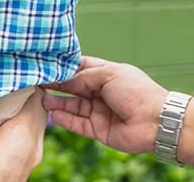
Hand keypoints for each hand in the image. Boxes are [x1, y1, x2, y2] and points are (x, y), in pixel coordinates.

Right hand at [42, 56, 166, 154]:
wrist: (154, 121)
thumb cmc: (137, 91)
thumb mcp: (108, 74)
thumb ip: (84, 77)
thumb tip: (64, 79)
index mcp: (107, 74)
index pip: (82, 67)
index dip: (66, 66)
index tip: (49, 64)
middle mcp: (102, 92)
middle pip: (75, 87)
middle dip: (58, 84)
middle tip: (38, 81)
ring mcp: (100, 111)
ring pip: (73, 106)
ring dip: (58, 102)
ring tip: (41, 98)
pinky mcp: (99, 129)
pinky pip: (78, 124)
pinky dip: (65, 119)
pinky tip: (53, 113)